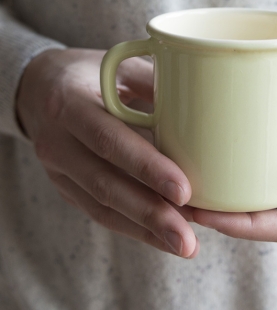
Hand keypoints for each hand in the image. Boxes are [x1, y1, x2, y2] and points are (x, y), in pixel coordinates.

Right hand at [16, 48, 198, 257]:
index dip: (146, 166)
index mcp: (69, 103)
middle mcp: (57, 141)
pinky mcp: (66, 187)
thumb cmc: (88, 73)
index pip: (108, 139)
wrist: (38, 88)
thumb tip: (204, 100)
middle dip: (150, 213)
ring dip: (145, 229)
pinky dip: (132, 228)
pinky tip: (162, 238)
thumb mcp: (116, 63)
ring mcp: (57, 170)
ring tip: (184, 245)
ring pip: (101, 206)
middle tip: (188, 236)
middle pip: (104, 183)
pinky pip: (98, 213)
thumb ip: (153, 79)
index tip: (183, 190)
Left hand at [191, 35, 276, 242]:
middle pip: (268, 214)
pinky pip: (258, 162)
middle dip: (225, 216)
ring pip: (260, 192)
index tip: (207, 215)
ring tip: (182, 180)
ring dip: (223, 194)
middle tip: (180, 199)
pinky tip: (203, 149)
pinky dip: (231, 163)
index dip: (248, 227)